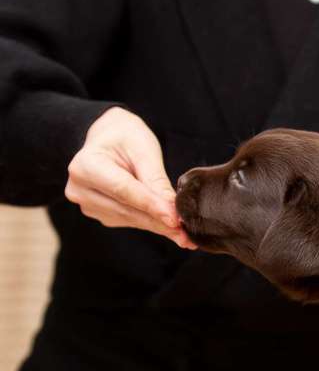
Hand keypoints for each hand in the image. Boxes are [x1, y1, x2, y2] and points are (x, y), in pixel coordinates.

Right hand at [65, 107, 194, 248]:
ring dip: (158, 227)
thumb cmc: (125, 137)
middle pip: (126, 209)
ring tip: (184, 233)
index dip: (151, 206)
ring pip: (130, 219)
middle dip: (160, 221)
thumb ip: (156, 179)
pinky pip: (130, 221)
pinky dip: (152, 224)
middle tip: (186, 233)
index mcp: (85, 166)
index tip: (174, 219)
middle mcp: (81, 188)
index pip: (124, 191)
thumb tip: (172, 209)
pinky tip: (170, 227)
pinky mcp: (100, 213)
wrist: (109, 138)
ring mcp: (88, 204)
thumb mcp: (144, 149)